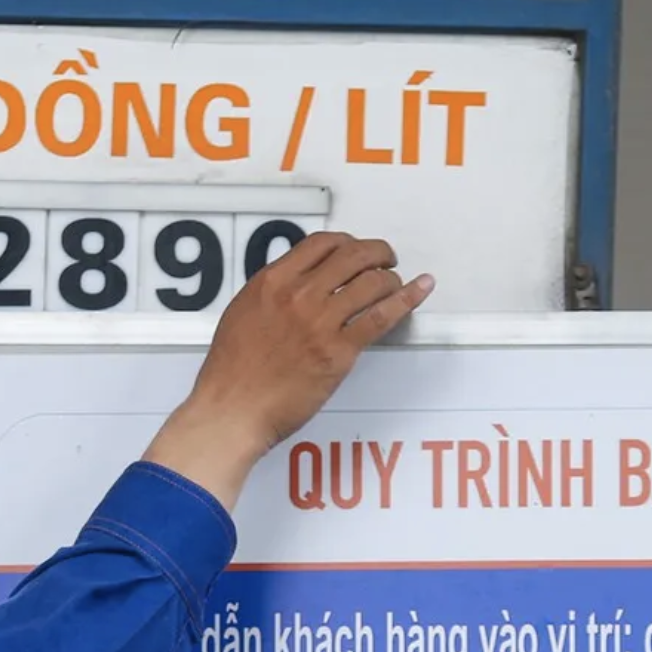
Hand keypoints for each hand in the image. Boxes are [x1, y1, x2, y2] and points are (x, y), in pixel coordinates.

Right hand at [142, 231, 433, 510]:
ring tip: (397, 283)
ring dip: (391, 278)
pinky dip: (406, 299)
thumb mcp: (243, 312)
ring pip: (372, 282)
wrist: (232, 410)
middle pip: (353, 255)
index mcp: (272, 281)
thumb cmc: (232, 372)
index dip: (348, 242)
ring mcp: (320, 322)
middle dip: (377, 253)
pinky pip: (381, 317)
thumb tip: (299, 283)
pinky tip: (419, 290)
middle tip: (387, 260)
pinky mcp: (339, 352)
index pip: (322, 243)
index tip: (357, 250)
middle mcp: (298, 294)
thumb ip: (273, 293)